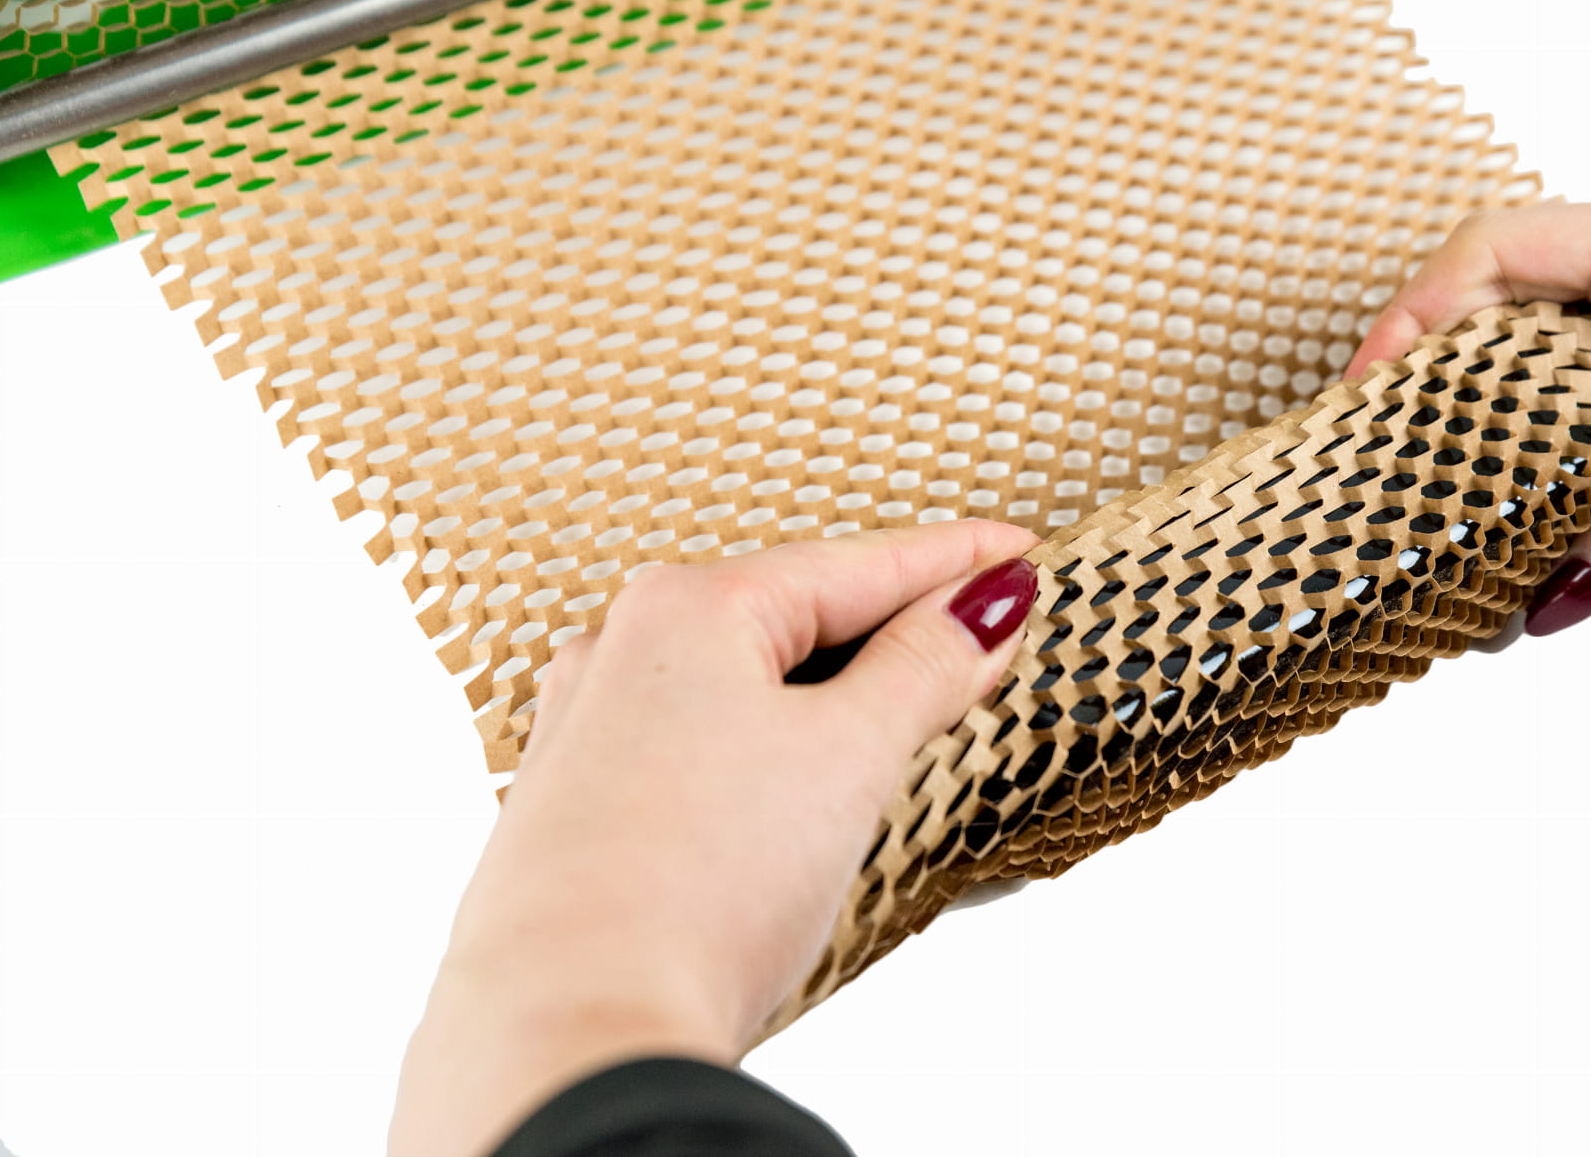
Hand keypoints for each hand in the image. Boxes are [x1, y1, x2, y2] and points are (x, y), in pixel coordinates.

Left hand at [390, 520, 1040, 1156]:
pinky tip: (806, 775)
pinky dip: (774, 744)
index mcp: (683, 610)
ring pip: (745, 685)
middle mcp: (620, 653)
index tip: (1014, 554)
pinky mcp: (582, 812)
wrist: (576, 1035)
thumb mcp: (848, 758)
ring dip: (836, 690)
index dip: (951, 561)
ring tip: (913, 700)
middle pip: (795, 616)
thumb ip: (924, 668)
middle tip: (984, 626)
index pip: (854, 564)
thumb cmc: (695, 891)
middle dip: (895, 625)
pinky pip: (703, 744)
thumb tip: (980, 607)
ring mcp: (589, 734)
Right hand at [1347, 186, 1590, 633]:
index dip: (1413, 318)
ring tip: (1469, 524)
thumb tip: (1569, 583)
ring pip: (1570, 376)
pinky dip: (1590, 484)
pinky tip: (1576, 555)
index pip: (1497, 254)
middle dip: (1446, 392)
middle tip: (1397, 472)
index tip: (1362, 398)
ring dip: (1517, 448)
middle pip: (1515, 315)